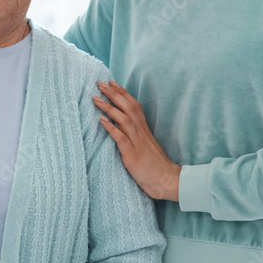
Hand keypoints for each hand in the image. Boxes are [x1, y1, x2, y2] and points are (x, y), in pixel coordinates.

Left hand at [94, 80, 180, 201]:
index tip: (111, 82)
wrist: (167, 180)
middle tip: (99, 83)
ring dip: (109, 107)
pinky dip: (111, 127)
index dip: (122, 92)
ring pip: (123, 119)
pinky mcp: (132, 155)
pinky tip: (101, 120)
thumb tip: (122, 128)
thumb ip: (136, 135)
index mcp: (144, 129)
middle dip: (113, 94)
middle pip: (127, 107)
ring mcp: (137, 142)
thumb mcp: (146, 146)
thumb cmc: (155, 165)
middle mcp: (141, 132)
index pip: (133, 104)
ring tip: (95, 98)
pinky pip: (121, 138)